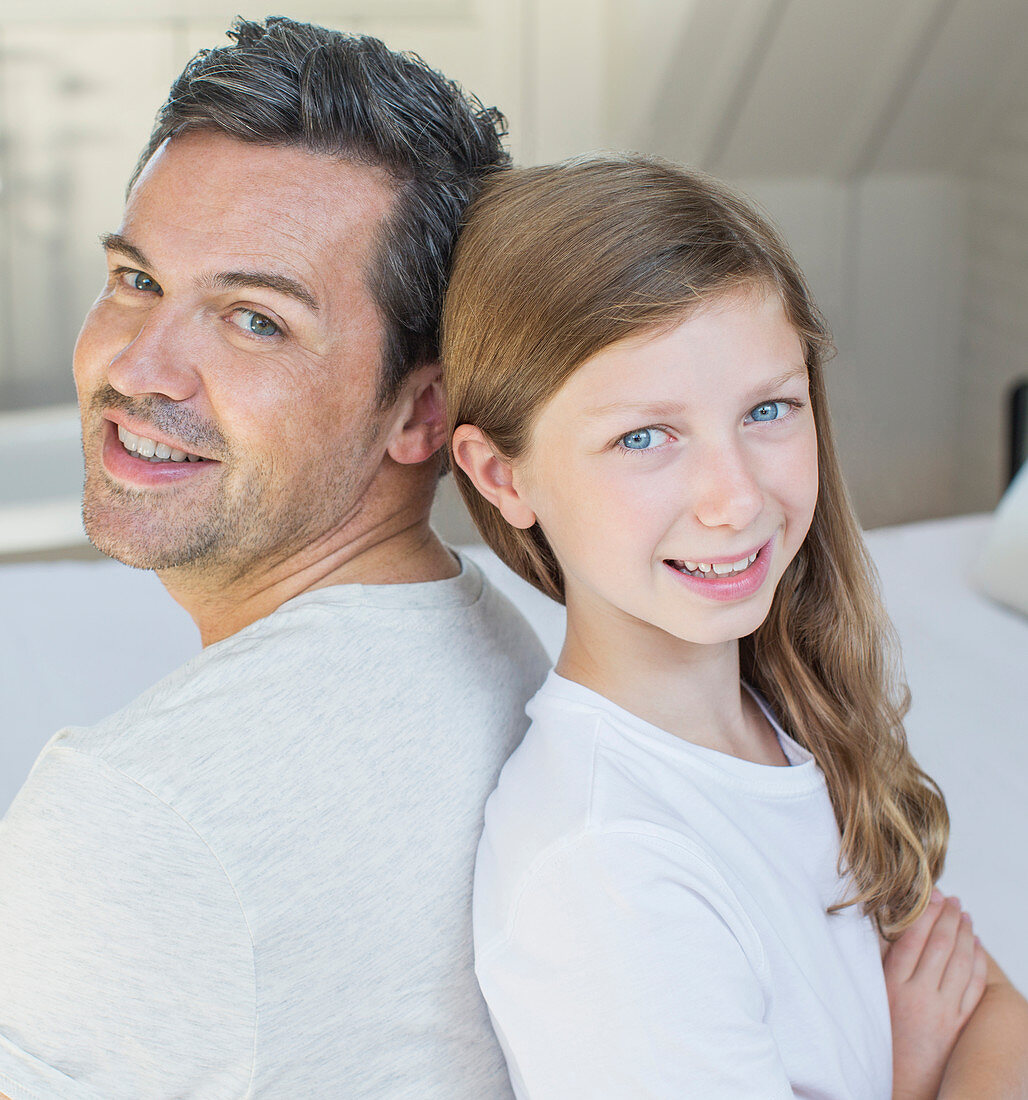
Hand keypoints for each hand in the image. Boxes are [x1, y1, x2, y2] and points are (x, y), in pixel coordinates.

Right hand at [885, 890, 987, 1099]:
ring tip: (966, 917)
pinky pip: (973, 989)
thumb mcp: (871, 996)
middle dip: (949, 918)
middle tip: (953, 900)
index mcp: (893, 985)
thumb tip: (885, 928)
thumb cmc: (880, 1036)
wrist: (900, 1082)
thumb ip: (879, 963)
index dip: (925, 912)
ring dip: (966, 936)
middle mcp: (920, 996)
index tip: (931, 895)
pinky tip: (977, 949)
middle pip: (940, 946)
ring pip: (960, 963)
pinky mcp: (959, 1025)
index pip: (914, 938)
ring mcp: (943, 1012)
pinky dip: (977, 965)